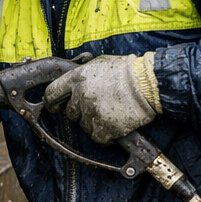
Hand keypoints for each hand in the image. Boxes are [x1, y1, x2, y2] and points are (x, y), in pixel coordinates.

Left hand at [43, 53, 160, 144]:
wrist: (149, 83)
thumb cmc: (127, 71)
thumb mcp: (98, 64)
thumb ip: (81, 75)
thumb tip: (71, 85)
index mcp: (77, 78)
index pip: (51, 94)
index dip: (52, 102)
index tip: (55, 106)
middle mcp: (81, 95)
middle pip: (70, 113)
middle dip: (80, 112)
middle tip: (95, 107)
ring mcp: (92, 112)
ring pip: (84, 126)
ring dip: (94, 123)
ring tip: (109, 113)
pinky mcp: (105, 127)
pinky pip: (98, 137)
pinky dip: (105, 135)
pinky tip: (114, 126)